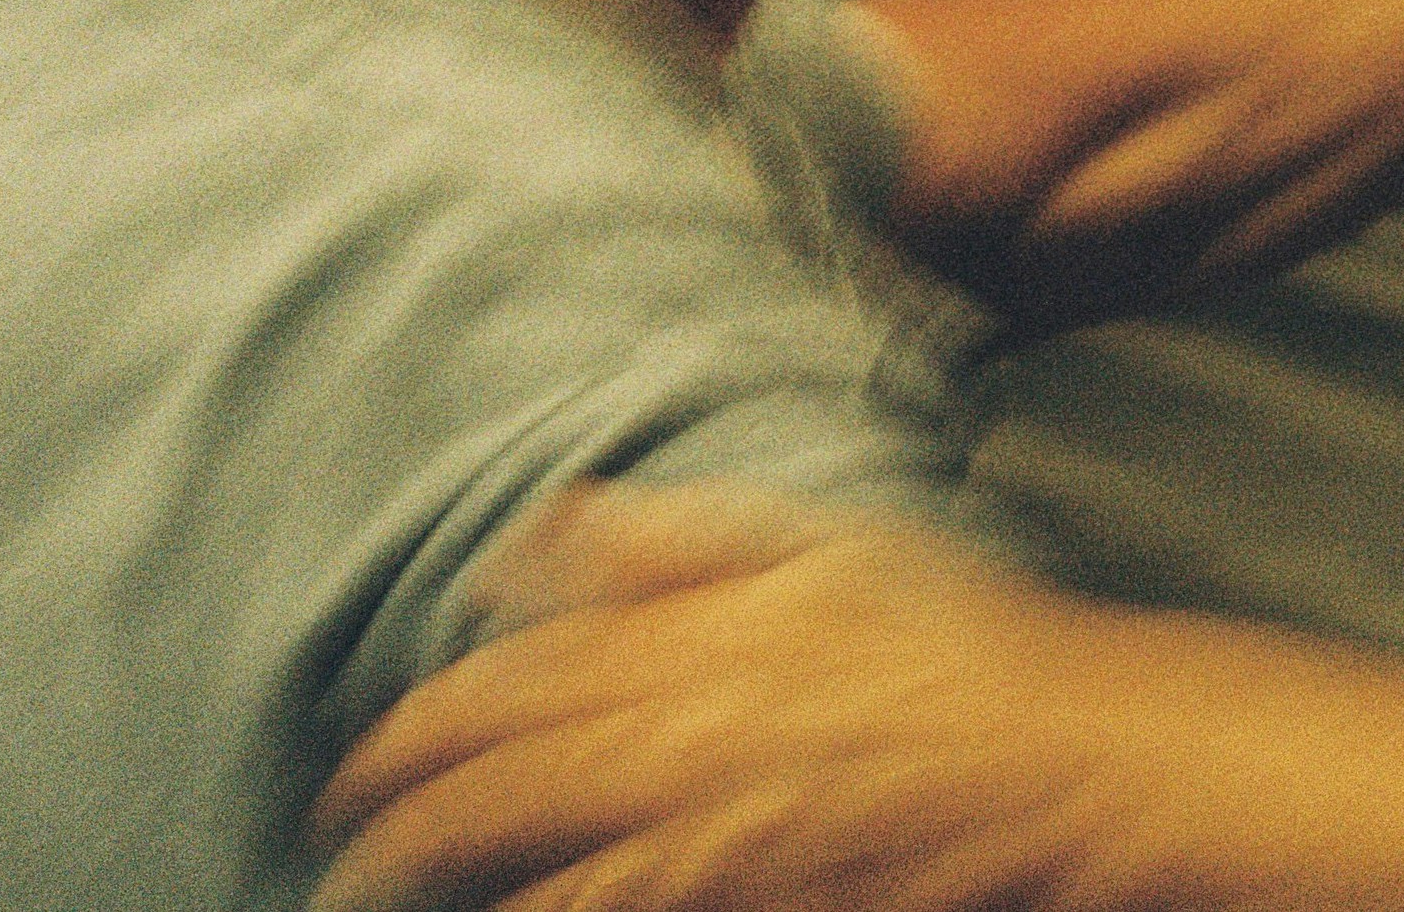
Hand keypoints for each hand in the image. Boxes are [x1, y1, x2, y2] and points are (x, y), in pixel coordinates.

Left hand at [317, 488, 1079, 911]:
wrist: (1073, 757)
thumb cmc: (961, 644)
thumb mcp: (826, 545)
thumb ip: (679, 539)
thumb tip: (541, 530)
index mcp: (700, 625)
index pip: (519, 675)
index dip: (423, 720)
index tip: (360, 752)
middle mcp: (688, 721)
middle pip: (504, 768)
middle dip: (397, 807)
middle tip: (331, 832)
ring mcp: (713, 819)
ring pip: (536, 851)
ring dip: (434, 872)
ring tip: (361, 893)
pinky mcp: (745, 887)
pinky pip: (606, 909)